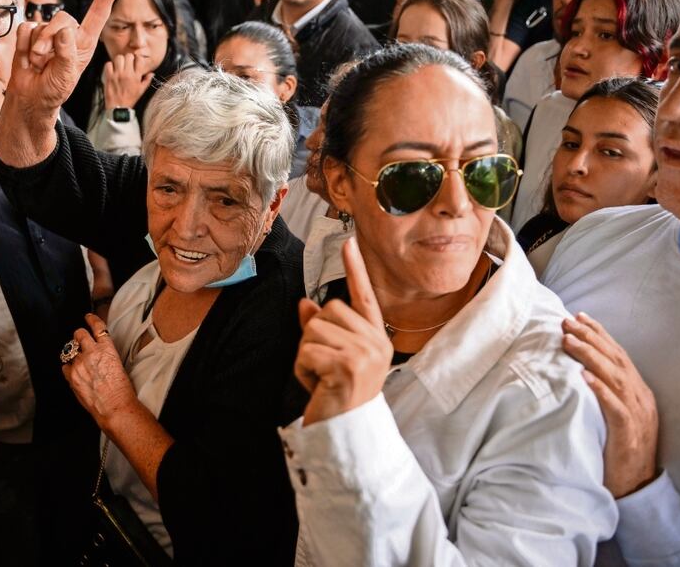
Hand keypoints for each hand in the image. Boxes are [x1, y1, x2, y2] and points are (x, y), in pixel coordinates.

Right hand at [0, 0, 119, 167]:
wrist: (31, 97)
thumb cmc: (54, 90)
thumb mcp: (66, 76)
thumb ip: (67, 53)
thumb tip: (64, 31)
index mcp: (85, 44)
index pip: (97, 15)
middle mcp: (69, 35)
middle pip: (63, 18)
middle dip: (51, 38)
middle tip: (44, 59)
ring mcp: (49, 34)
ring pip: (42, 25)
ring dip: (37, 47)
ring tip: (38, 64)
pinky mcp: (30, 35)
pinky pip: (25, 28)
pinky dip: (24, 44)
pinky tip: (27, 57)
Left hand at [63, 313, 139, 431]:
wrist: (114, 407)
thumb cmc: (121, 391)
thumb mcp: (118, 365)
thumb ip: (105, 356)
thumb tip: (96, 354)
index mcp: (107, 348)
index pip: (97, 327)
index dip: (91, 320)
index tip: (88, 317)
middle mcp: (92, 352)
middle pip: (79, 334)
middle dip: (79, 336)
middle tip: (80, 340)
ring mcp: (80, 364)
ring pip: (69, 350)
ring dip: (73, 353)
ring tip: (78, 360)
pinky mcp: (71, 376)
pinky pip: (64, 366)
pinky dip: (67, 367)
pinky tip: (74, 372)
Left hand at [103, 53, 154, 109]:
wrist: (119, 108)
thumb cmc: (130, 99)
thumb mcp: (141, 91)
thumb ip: (147, 81)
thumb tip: (152, 73)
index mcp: (136, 77)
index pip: (139, 59)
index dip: (137, 58)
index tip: (135, 61)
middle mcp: (128, 74)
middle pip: (128, 56)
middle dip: (128, 58)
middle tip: (126, 63)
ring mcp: (118, 75)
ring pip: (118, 58)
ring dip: (119, 60)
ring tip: (119, 65)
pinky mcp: (109, 77)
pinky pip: (108, 64)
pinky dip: (110, 65)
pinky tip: (112, 69)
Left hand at [295, 238, 392, 425]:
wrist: (348, 436)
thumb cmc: (338, 395)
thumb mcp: (331, 358)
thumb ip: (322, 329)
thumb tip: (305, 304)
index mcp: (375, 337)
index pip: (364, 295)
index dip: (355, 268)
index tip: (348, 243)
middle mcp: (375, 341)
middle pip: (327, 310)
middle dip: (313, 337)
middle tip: (325, 368)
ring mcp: (364, 353)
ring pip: (313, 329)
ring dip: (306, 355)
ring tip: (322, 379)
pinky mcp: (348, 365)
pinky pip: (307, 350)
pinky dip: (303, 369)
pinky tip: (318, 386)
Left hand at [562, 312, 658, 497]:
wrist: (635, 484)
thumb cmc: (615, 447)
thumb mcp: (611, 412)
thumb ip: (601, 390)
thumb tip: (575, 367)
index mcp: (636, 390)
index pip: (617, 354)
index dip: (599, 333)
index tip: (578, 316)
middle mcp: (639, 396)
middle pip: (614, 359)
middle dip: (590, 337)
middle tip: (567, 321)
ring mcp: (636, 413)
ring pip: (614, 377)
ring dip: (590, 356)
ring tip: (569, 341)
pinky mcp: (628, 433)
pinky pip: (615, 408)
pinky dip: (600, 390)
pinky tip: (584, 377)